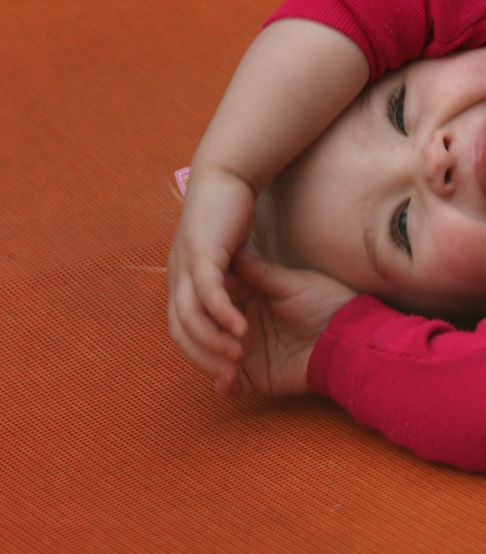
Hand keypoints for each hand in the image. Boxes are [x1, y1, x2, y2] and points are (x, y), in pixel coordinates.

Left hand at [168, 169, 255, 383]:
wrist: (224, 176)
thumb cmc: (228, 216)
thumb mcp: (228, 256)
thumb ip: (230, 280)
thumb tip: (240, 303)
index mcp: (182, 282)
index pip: (183, 330)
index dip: (201, 354)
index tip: (227, 372)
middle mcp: (177, 278)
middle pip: (182, 330)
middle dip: (205, 357)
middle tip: (230, 376)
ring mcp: (186, 266)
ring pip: (192, 316)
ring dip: (212, 341)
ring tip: (237, 357)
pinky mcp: (202, 253)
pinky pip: (208, 292)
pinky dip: (221, 314)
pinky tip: (240, 329)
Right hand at [216, 250, 356, 396]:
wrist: (348, 335)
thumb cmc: (324, 301)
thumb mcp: (290, 284)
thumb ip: (259, 273)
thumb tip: (233, 251)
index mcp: (249, 299)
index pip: (216, 299)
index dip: (208, 300)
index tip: (204, 298)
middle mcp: (243, 326)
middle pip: (209, 330)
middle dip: (204, 333)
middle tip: (212, 333)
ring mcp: (249, 352)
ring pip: (214, 358)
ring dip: (210, 360)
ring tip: (224, 358)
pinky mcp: (258, 376)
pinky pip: (234, 386)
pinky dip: (225, 386)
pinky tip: (224, 382)